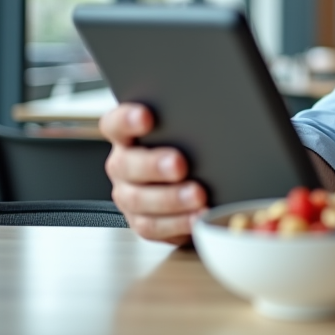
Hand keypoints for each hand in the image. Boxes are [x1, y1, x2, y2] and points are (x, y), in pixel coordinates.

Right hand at [100, 103, 205, 243]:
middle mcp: (123, 165)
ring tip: (197, 195)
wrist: (198, 180)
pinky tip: (199, 216)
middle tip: (179, 164)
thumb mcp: (188, 130)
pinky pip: (154, 226)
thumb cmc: (191, 147)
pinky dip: (178, 223)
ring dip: (170, 198)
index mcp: (127, 137)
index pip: (115, 124)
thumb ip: (188, 121)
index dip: (127, 120)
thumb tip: (218, 109)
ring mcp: (129, 195)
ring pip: (139, 199)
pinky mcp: (142, 221)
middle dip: (154, 165)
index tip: (146, 116)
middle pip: (127, 164)